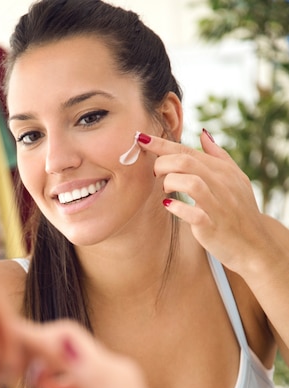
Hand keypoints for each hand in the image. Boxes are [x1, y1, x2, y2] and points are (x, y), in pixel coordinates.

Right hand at [17, 320, 181, 387]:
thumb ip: (95, 381)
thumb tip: (62, 339)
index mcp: (114, 376)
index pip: (66, 339)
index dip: (33, 336)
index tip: (2, 343)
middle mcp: (112, 378)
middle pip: (65, 345)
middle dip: (33, 344)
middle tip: (0, 353)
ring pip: (68, 363)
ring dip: (42, 360)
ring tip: (14, 368)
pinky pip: (73, 385)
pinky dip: (54, 381)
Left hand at [141, 130, 270, 274]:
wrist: (254, 245)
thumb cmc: (240, 211)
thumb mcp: (236, 179)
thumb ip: (218, 156)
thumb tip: (203, 134)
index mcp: (223, 171)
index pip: (188, 151)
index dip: (162, 144)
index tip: (142, 139)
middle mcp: (221, 184)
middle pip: (185, 162)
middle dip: (162, 163)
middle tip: (155, 173)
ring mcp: (217, 205)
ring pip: (190, 182)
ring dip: (169, 182)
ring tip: (165, 189)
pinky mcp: (211, 226)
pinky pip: (192, 213)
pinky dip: (177, 208)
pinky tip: (168, 206)